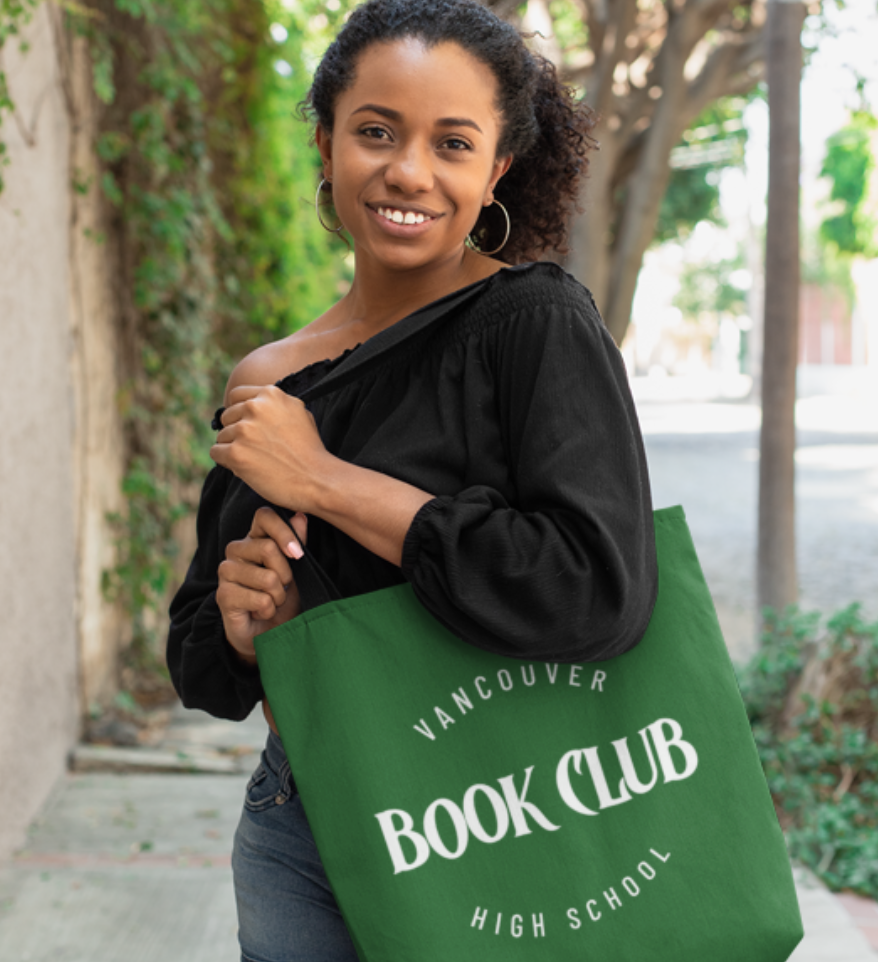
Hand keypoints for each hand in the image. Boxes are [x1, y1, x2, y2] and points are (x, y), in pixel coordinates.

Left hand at [211, 385, 330, 511]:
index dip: (239, 413)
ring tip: (258, 460)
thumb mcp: (299, 413)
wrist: (317, 480)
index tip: (248, 427)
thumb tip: (252, 403)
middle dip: (236, 432)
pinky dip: (227, 462)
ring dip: (234, 449)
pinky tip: (246, 468)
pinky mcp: (236, 453)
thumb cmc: (310, 450)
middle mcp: (255, 407)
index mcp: (270, 394)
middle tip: (257, 449)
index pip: (236, 396)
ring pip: (222, 436)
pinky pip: (216, 453)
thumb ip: (275, 405)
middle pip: (227, 417)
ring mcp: (244, 430)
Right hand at [216, 508, 307, 665]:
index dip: (284, 532)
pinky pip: (260, 599)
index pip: (264, 516)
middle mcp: (237, 549)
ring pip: (267, 577)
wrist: (268, 633)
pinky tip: (259, 611)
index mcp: (255, 538)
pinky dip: (268, 609)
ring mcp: (226, 571)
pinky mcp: (223, 595)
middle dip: (286, 575)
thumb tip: (301, 515)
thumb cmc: (283, 598)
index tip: (298, 554)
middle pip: (268, 548)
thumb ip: (297, 543)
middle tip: (283, 588)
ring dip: (278, 596)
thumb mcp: (297, 570)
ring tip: (271, 601)